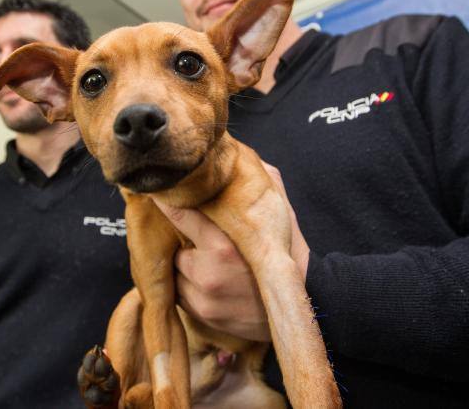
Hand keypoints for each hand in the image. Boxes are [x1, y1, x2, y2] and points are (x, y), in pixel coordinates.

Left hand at [151, 162, 309, 342]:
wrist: (309, 301)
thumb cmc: (290, 250)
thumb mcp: (278, 210)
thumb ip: (257, 180)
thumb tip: (236, 153)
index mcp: (223, 245)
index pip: (180, 215)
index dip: (169, 201)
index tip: (160, 190)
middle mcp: (208, 274)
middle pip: (172, 245)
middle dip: (182, 239)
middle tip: (195, 233)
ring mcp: (202, 299)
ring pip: (173, 270)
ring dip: (183, 263)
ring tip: (205, 258)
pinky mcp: (202, 316)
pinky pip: (180, 293)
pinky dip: (188, 284)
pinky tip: (208, 279)